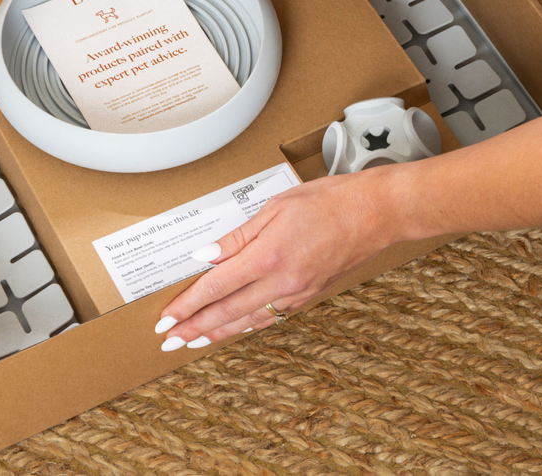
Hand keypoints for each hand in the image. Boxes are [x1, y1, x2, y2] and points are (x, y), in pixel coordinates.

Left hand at [154, 166, 400, 350]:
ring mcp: (297, 293)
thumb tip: (204, 256)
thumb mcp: (275, 208)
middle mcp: (281, 281)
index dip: (187, 305)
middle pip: (227, 312)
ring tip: (194, 341)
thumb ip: (237, 236)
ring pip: (249, 321)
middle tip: (169, 340)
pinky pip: (271, 317)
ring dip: (218, 333)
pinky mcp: (309, 295)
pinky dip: (248, 326)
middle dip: (194, 328)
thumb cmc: (328, 201)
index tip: (166, 318)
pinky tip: (236, 328)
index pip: (215, 287)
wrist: (375, 213)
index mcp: (268, 256)